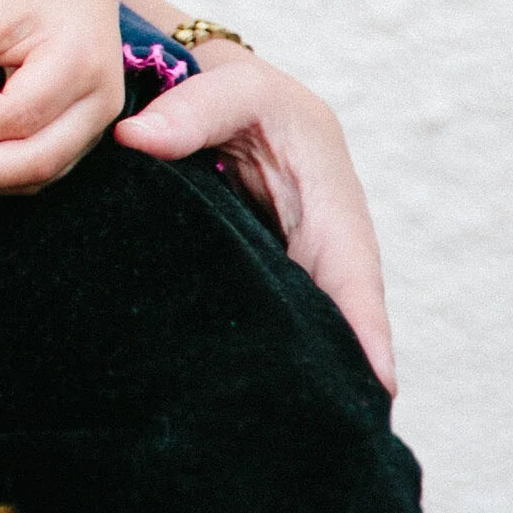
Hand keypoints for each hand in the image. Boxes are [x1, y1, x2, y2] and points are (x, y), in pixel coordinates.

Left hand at [114, 45, 396, 392]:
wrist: (205, 92)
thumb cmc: (230, 88)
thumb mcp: (227, 87)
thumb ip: (191, 111)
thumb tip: (136, 140)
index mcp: (332, 201)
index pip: (353, 274)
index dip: (365, 329)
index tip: (377, 384)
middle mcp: (317, 243)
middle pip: (332, 318)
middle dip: (333, 370)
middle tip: (324, 424)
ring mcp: (286, 263)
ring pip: (298, 325)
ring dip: (293, 369)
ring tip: (278, 425)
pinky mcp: (251, 275)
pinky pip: (260, 317)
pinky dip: (255, 350)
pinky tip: (230, 391)